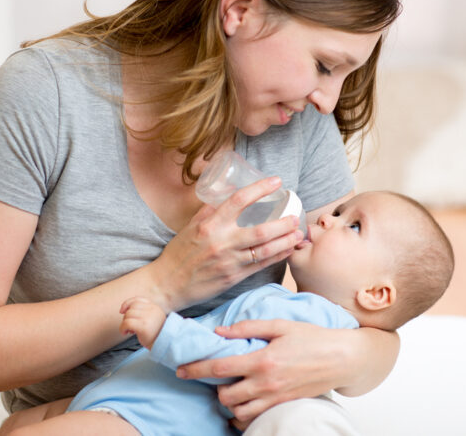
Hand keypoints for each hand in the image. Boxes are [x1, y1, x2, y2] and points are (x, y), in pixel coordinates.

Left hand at [119, 297, 166, 349]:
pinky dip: (122, 328)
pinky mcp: (144, 327)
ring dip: (124, 323)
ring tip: (130, 331)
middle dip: (126, 317)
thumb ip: (143, 312)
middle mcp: (153, 310)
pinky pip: (126, 323)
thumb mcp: (151, 319)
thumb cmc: (154, 334)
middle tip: (130, 327)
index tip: (122, 311)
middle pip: (131, 307)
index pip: (138, 299)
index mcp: (155, 307)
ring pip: (128, 315)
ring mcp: (148, 318)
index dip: (127, 304)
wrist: (163, 346)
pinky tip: (125, 333)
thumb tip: (124, 310)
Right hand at [150, 177, 303, 310]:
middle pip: (260, 230)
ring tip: (298, 233)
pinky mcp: (233, 276)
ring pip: (265, 249)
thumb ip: (209, 211)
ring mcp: (229, 261)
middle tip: (295, 216)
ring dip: (285, 241)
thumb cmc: (179, 253)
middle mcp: (221, 241)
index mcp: (210, 224)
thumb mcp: (191, 226)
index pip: (239, 200)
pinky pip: (260, 264)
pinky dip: (277, 256)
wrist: (168, 283)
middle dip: (283, 223)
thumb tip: (226, 194)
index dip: (260, 189)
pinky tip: (287, 250)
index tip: (276, 181)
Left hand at [175, 320, 352, 423]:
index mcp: (262, 359)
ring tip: (231, 389)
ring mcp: (275, 398)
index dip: (196, 370)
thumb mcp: (280, 325)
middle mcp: (266, 383)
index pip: (220, 368)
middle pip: (225, 396)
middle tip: (215, 378)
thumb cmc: (312, 338)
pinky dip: (243, 416)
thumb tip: (220, 332)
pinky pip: (254, 420)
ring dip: (228, 403)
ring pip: (238, 412)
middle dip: (214, 388)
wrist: (342, 358)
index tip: (181, 370)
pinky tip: (244, 402)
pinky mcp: (283, 406)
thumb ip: (247, 327)